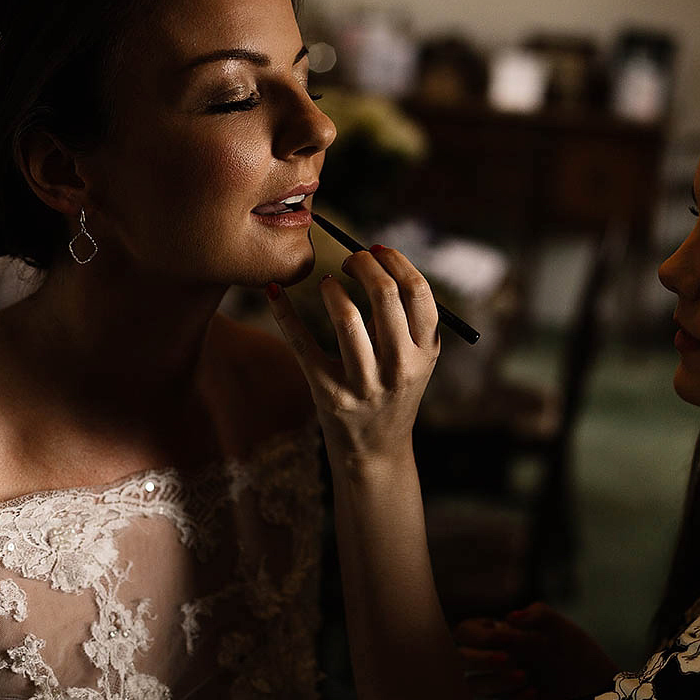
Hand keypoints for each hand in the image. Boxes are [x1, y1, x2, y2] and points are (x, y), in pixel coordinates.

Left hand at [266, 247, 439, 467]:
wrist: (376, 449)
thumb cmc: (393, 390)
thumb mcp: (416, 359)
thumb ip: (407, 318)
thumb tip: (379, 260)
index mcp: (425, 351)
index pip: (417, 291)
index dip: (396, 261)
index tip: (376, 251)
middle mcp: (400, 367)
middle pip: (385, 296)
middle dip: (363, 264)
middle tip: (350, 260)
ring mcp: (364, 383)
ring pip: (347, 318)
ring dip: (332, 289)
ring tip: (327, 284)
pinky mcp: (329, 394)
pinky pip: (302, 344)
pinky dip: (284, 312)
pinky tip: (274, 293)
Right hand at [455, 602, 618, 699]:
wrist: (597, 687)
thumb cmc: (577, 653)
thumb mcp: (561, 628)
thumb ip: (538, 615)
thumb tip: (510, 617)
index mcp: (499, 636)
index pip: (464, 632)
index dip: (476, 635)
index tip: (500, 637)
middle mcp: (494, 660)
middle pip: (462, 660)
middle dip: (482, 660)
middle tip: (509, 659)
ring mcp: (499, 686)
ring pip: (474, 686)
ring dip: (496, 681)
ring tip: (526, 676)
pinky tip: (533, 693)